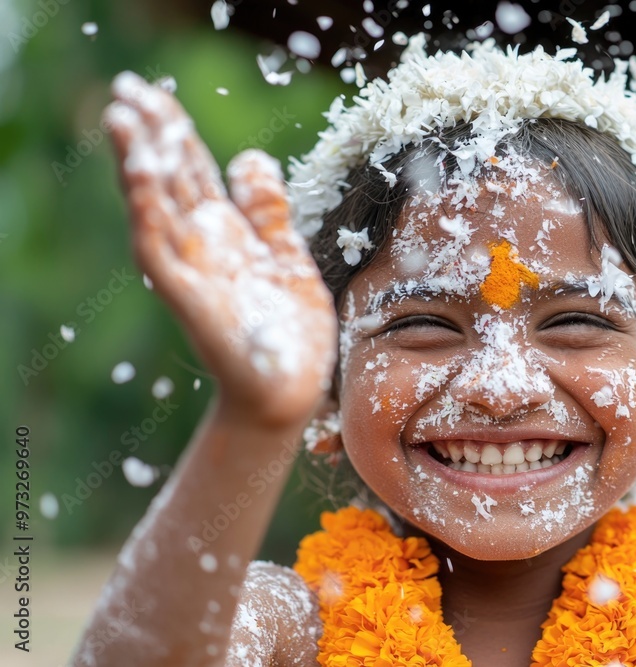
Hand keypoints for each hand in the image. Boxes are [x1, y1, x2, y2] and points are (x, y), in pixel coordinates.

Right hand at [105, 72, 335, 425]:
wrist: (289, 390)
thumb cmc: (286, 331)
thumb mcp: (286, 256)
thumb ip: (268, 211)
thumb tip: (251, 156)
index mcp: (226, 232)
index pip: (193, 170)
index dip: (175, 131)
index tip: (156, 92)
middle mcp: (202, 244)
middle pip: (170, 177)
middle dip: (151, 133)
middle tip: (127, 86)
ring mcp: (191, 268)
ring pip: (156, 206)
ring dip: (139, 162)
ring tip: (124, 116)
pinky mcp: (187, 295)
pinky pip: (161, 248)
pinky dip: (150, 212)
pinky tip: (143, 176)